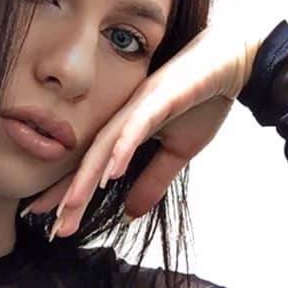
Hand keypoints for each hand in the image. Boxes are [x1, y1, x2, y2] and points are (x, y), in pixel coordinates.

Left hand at [21, 26, 264, 238]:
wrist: (234, 60)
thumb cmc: (203, 100)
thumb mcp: (178, 153)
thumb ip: (152, 182)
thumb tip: (129, 215)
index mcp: (125, 131)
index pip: (92, 168)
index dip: (70, 194)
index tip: (53, 223)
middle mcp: (124, 118)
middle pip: (90, 161)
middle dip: (71, 195)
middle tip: (56, 227)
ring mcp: (140, 106)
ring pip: (106, 145)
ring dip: (88, 176)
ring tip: (71, 205)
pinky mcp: (162, 96)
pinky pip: (138, 125)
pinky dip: (123, 148)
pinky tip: (111, 171)